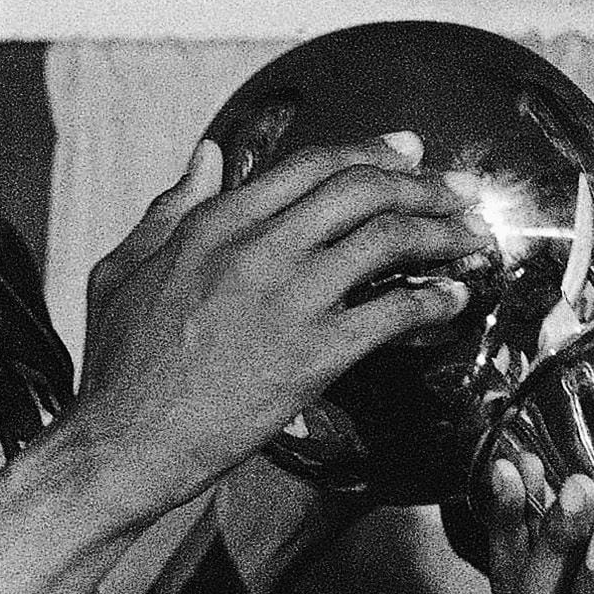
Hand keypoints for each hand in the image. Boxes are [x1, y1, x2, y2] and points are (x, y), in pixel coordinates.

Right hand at [74, 134, 491, 511]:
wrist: (123, 444)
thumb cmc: (117, 364)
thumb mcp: (126, 266)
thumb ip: (172, 206)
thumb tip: (207, 154)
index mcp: (214, 223)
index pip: (312, 165)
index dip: (373, 151)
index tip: (411, 150)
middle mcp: (257, 248)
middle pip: (361, 189)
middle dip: (423, 183)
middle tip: (461, 190)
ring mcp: (288, 300)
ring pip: (386, 239)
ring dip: (443, 232)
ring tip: (476, 236)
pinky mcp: (312, 356)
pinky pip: (393, 314)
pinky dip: (434, 301)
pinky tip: (456, 298)